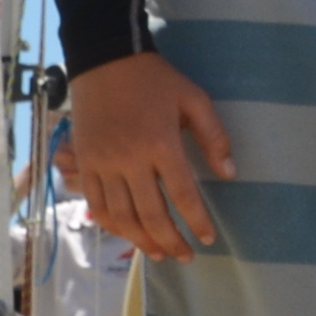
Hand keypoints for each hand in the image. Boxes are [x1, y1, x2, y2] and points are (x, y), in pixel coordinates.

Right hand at [61, 51, 231, 260]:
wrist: (105, 59)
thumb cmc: (155, 79)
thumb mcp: (193, 98)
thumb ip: (214, 136)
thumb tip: (229, 174)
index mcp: (161, 143)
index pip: (183, 194)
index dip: (197, 221)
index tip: (208, 238)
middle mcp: (130, 159)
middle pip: (151, 214)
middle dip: (171, 241)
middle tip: (185, 256)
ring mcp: (104, 163)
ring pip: (122, 216)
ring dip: (141, 241)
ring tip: (159, 254)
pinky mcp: (86, 162)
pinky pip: (97, 203)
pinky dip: (113, 225)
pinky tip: (128, 234)